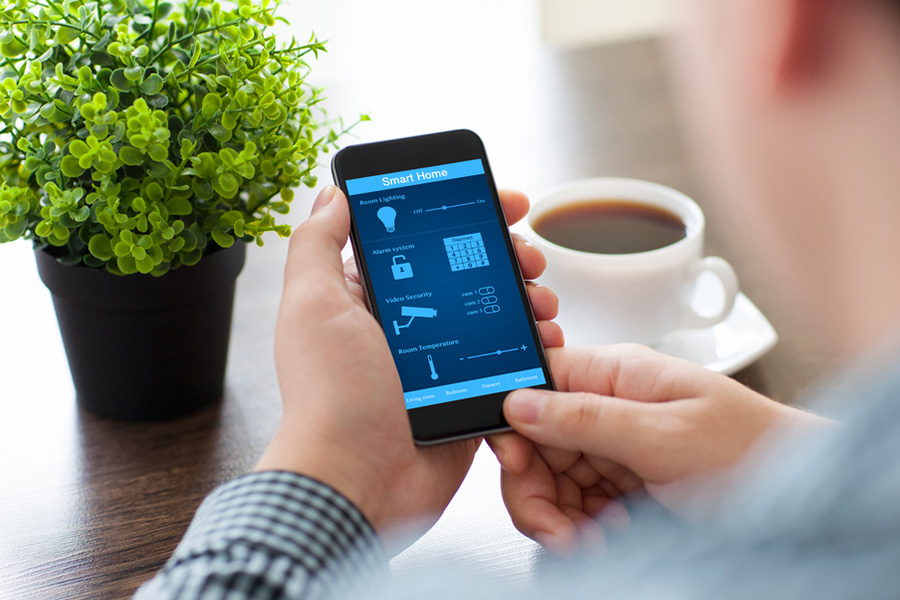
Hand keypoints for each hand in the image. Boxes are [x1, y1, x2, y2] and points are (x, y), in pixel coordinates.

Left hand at [256, 185, 563, 534]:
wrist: (359, 480)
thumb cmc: (331, 396)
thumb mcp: (313, 305)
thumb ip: (318, 243)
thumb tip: (333, 194)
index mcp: (371, 298)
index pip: (426, 240)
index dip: (467, 215)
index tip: (503, 203)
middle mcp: (408, 326)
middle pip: (471, 276)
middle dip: (510, 258)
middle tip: (530, 260)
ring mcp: (442, 361)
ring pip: (497, 317)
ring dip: (528, 303)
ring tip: (542, 304)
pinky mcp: (467, 394)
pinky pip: (508, 365)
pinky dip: (531, 353)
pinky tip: (544, 344)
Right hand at [488, 344, 827, 554]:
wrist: (803, 497)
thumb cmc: (754, 451)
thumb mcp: (666, 436)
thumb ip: (588, 416)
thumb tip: (519, 401)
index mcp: (615, 374)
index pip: (534, 382)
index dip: (512, 423)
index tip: (518, 465)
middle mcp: (608, 404)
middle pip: (534, 441)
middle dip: (536, 490)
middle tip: (556, 529)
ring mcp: (614, 444)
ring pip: (550, 479)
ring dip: (559, 517)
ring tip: (591, 539)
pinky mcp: (621, 479)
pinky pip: (575, 503)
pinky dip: (580, 528)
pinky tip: (605, 537)